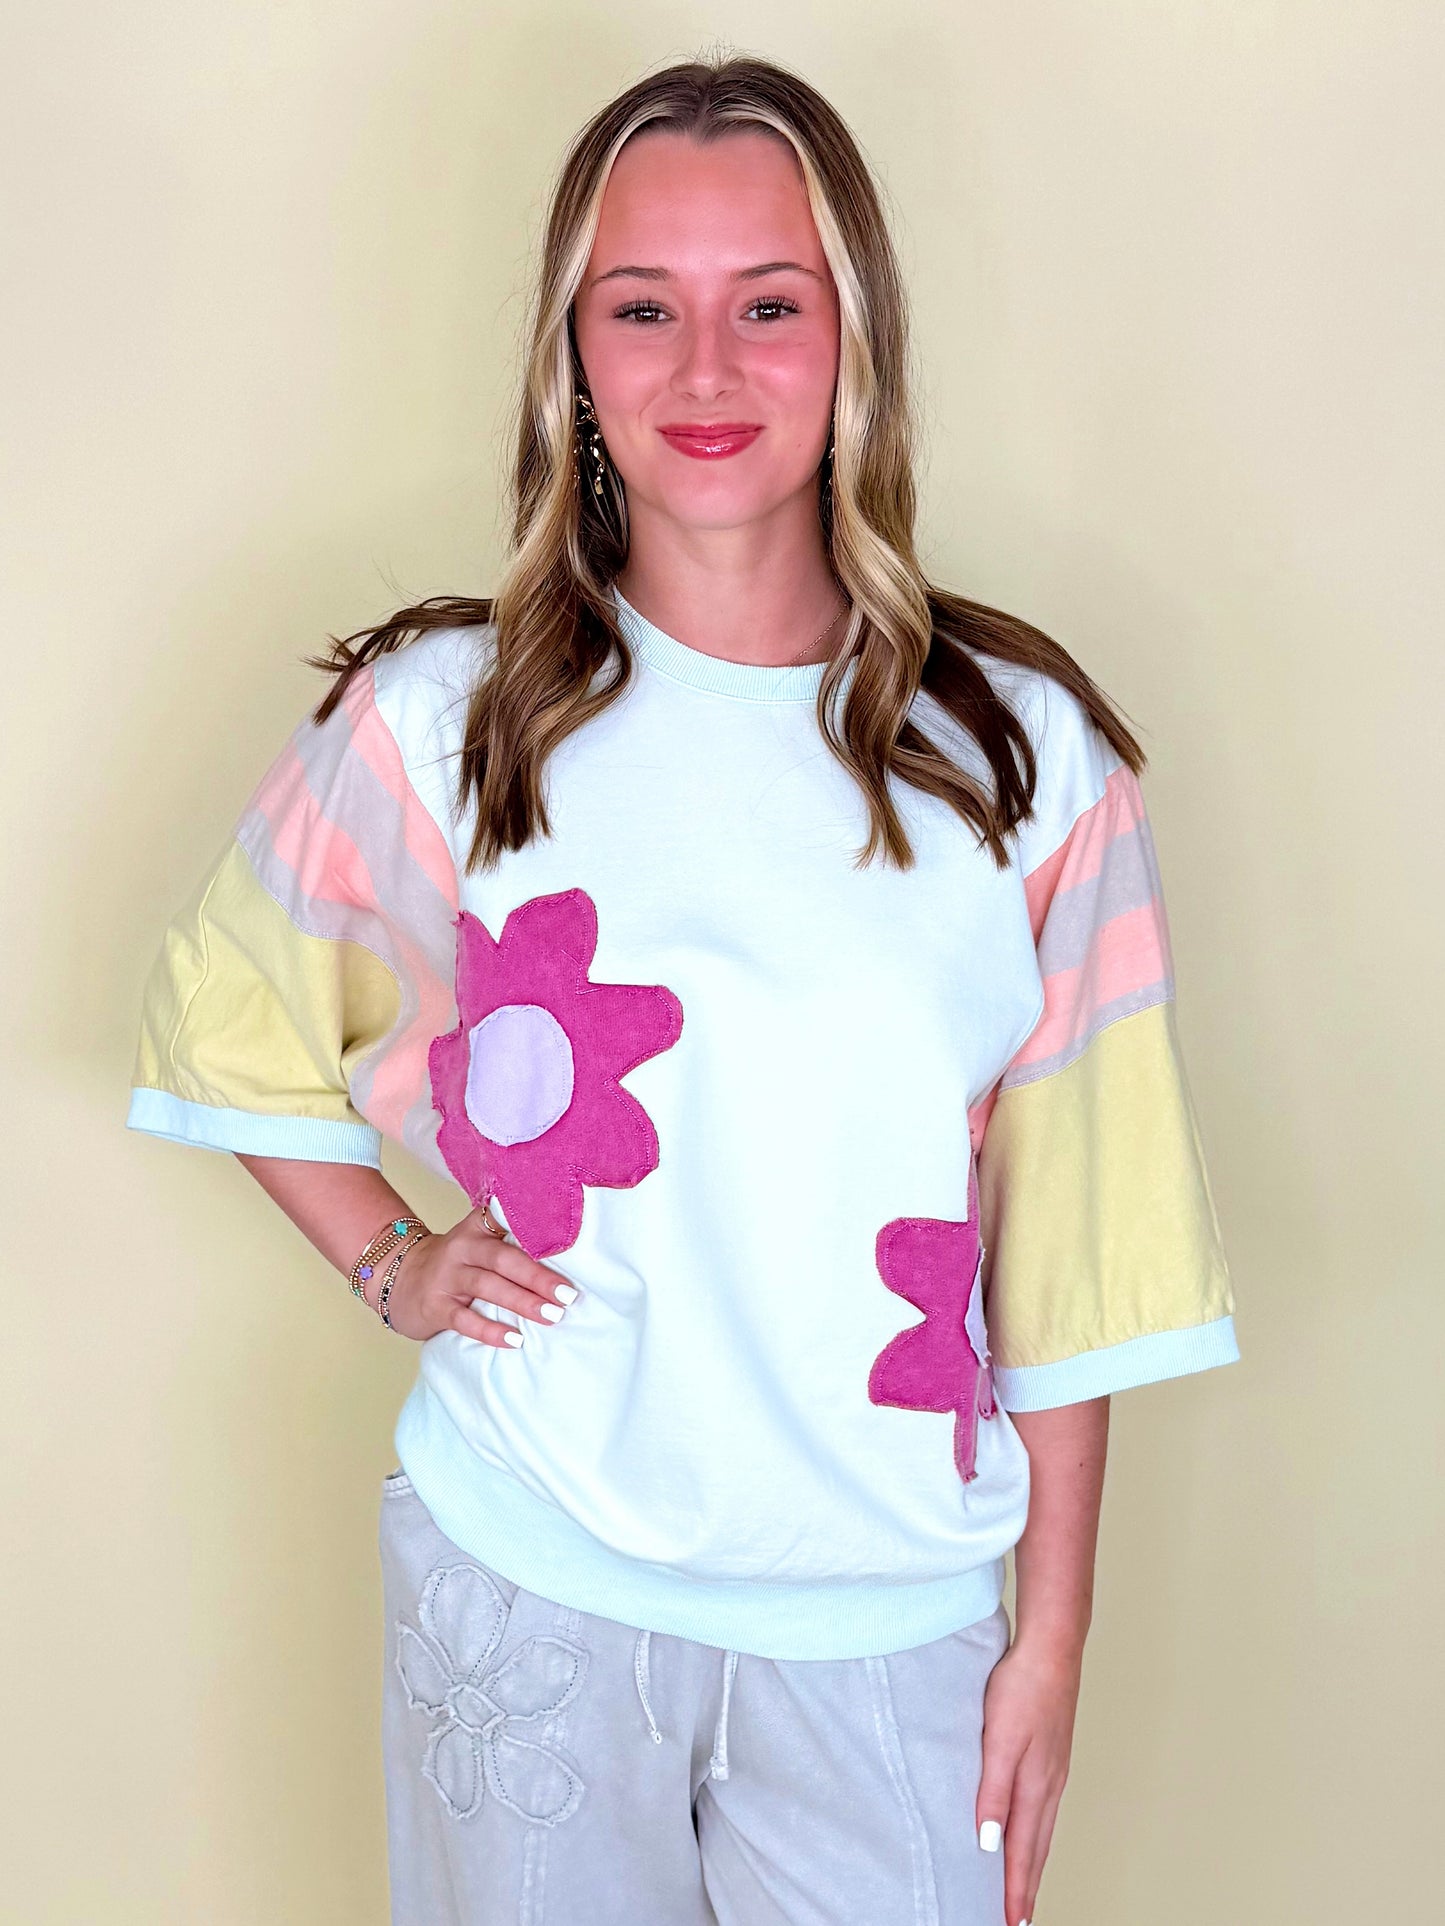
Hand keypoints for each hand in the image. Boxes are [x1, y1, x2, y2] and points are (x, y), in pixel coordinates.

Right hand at [374, 1206, 577, 1345]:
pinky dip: (491, 1330)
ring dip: (522, 1302)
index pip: (507, 1220)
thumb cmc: (457, 1264)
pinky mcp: (435, 1305)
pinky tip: (515, 1339)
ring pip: (488, 1286)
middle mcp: (463, 1247)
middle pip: (504, 1259)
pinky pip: (464, 1319)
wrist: (400, 1278)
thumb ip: (513, 1243)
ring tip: (552, 1316)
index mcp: (478, 1228)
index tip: (566, 1236)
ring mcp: (447, 1276)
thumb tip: (571, 1258)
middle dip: (539, 1277)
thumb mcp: (479, 1244)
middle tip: (569, 1295)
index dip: (534, 1227)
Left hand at [976, 1635, 1082, 1925]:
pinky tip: (1029, 1830)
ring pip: (1042, 1830)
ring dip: (1031, 1863)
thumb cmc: (1024, 1688)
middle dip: (1025, 1887)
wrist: (1051, 1648)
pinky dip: (1036, 1833)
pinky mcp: (1052, 1755)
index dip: (1013, 1890)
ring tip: (1022, 1889)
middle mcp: (1049, 1785)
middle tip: (1016, 1920)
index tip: (1008, 1922)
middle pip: (1036, 1849)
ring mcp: (1054, 1770)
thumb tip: (988, 1844)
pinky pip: (1044, 1808)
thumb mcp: (1000, 1740)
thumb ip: (993, 1792)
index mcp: (1036, 1786)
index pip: (1021, 1851)